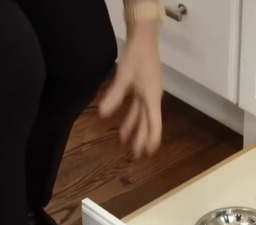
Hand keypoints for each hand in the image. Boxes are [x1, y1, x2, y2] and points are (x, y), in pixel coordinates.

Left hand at [99, 21, 162, 158]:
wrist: (143, 38)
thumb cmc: (136, 57)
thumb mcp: (123, 77)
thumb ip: (114, 96)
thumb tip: (102, 115)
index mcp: (151, 98)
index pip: (154, 124)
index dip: (151, 139)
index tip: (148, 153)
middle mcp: (151, 98)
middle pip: (148, 122)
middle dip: (141, 138)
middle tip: (135, 155)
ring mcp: (147, 93)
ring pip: (141, 116)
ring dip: (134, 128)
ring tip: (124, 141)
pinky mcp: (141, 87)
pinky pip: (136, 106)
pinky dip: (130, 117)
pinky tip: (122, 123)